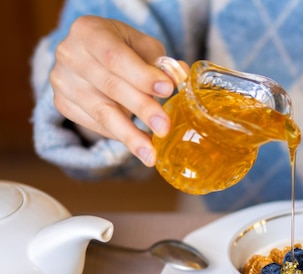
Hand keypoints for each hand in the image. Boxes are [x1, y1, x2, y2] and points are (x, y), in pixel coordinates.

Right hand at [50, 16, 177, 165]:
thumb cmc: (124, 49)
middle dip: (141, 108)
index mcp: (88, 31)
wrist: (93, 56)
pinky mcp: (63, 105)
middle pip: (110, 86)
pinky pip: (96, 125)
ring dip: (130, 135)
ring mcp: (62, 82)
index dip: (142, 76)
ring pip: (101, 112)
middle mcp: (69, 54)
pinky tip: (140, 145)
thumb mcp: (143, 47)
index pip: (116, 56)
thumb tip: (181, 79)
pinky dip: (121, 136)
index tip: (168, 91)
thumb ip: (161, 63)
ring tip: (151, 153)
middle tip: (165, 128)